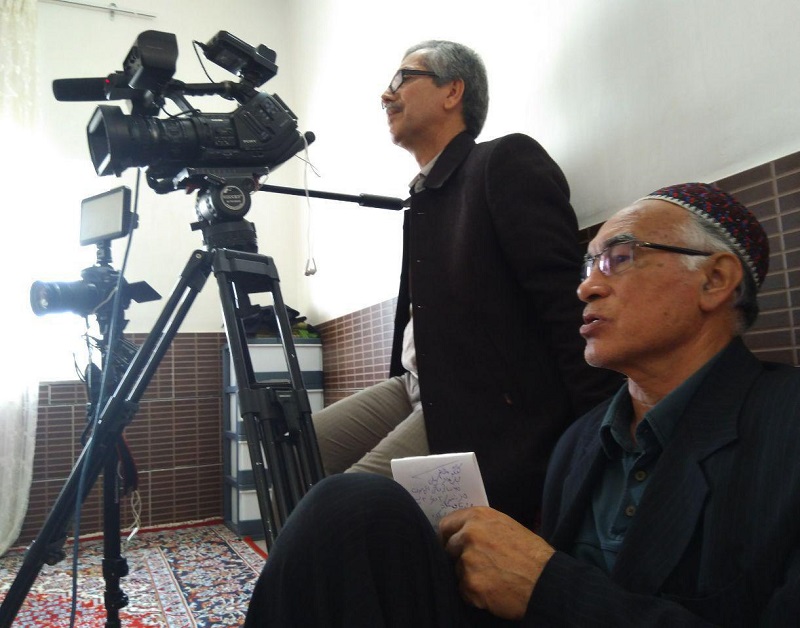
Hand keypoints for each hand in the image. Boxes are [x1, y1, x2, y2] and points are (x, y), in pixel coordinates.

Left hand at [439, 507, 554, 619]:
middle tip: (478, 566)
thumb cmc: (532, 555)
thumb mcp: (506, 526)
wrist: (547, 582)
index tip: (450, 545)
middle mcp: (470, 534)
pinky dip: (474, 594)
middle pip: (448, 548)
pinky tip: (493, 590)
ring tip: (493, 578)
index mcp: (478, 517)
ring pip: (456, 571)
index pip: (446, 524)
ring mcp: (468, 560)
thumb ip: (481, 526)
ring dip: (469, 577)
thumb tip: (461, 533)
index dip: (448, 537)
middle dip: (458, 558)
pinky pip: (463, 591)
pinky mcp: (471, 584)